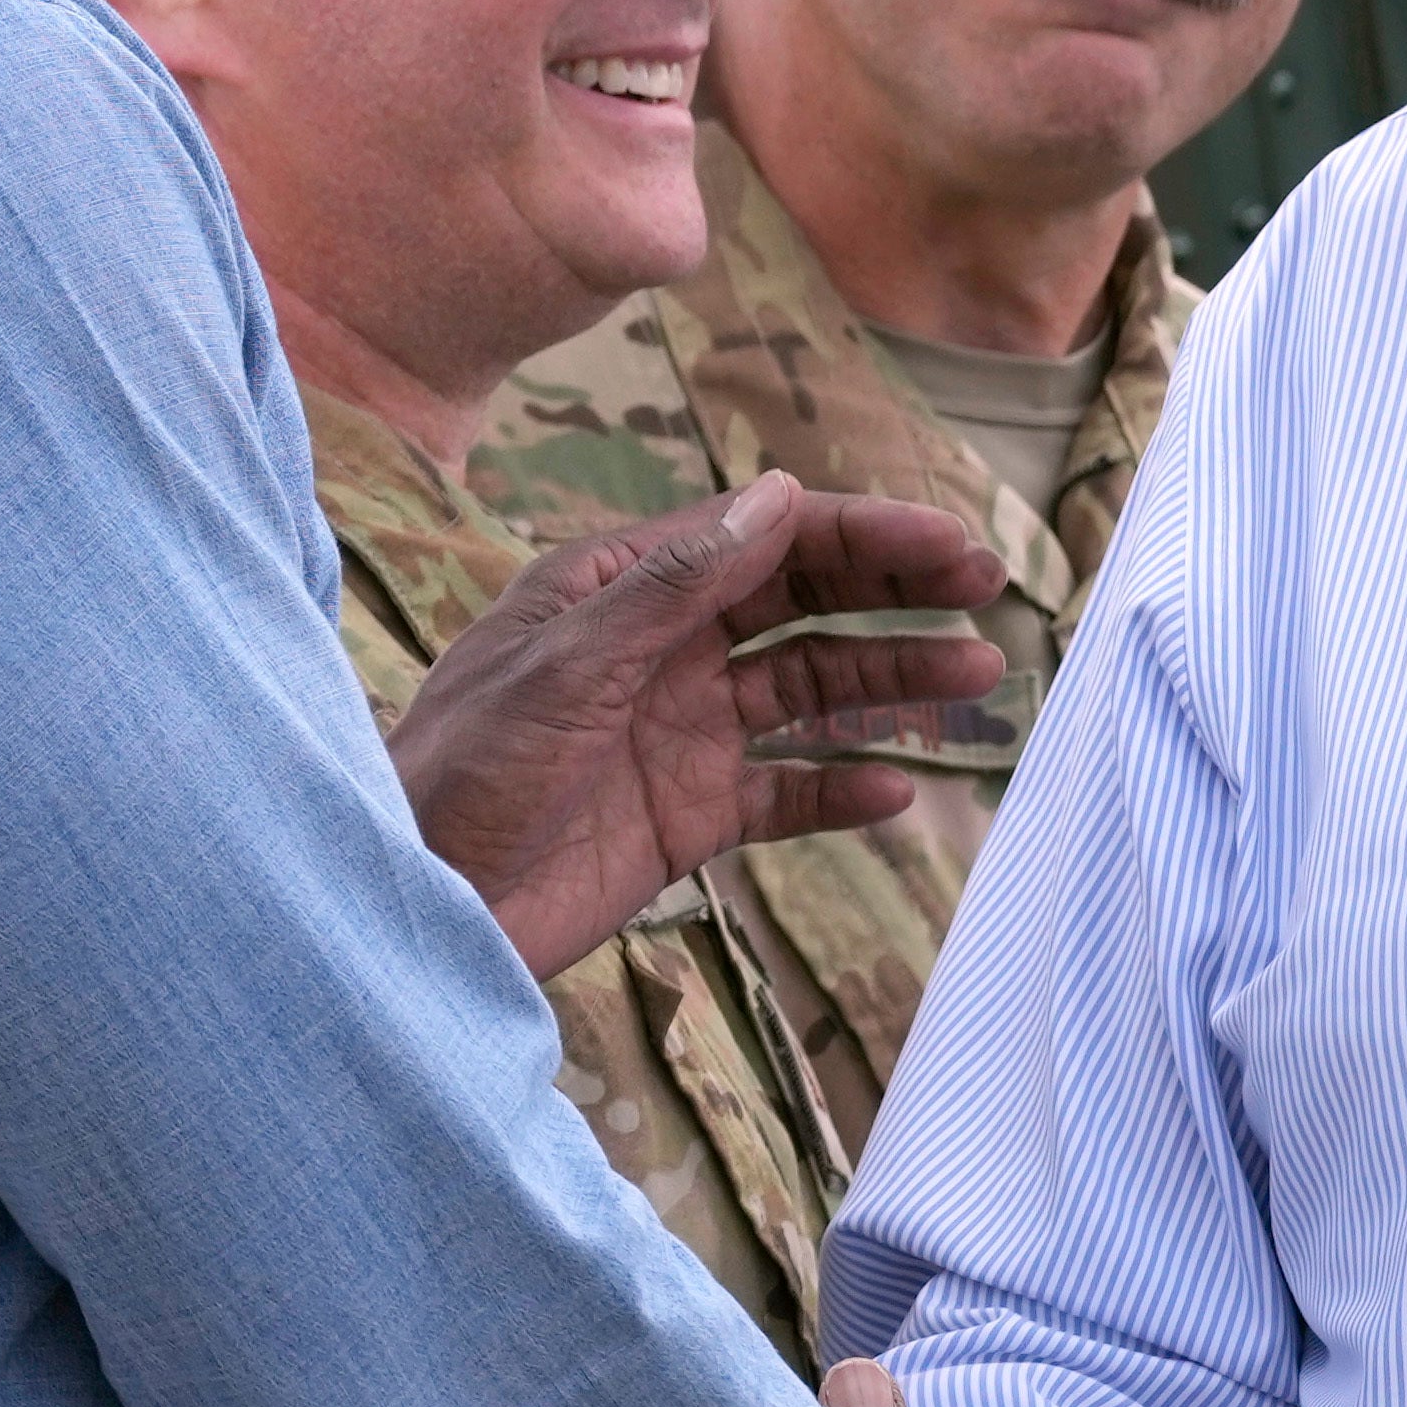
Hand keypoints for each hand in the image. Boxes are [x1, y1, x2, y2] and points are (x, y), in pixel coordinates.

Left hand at [386, 473, 1006, 978]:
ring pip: (808, 692)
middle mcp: (658, 648)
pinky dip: (840, 788)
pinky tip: (895, 790)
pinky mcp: (685, 816)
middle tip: (986, 589)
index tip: (949, 543)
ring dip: (889, 681)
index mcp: (619, 587)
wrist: (419, 910)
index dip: (861, 534)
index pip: (761, 538)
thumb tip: (776, 496)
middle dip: (893, 591)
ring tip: (978, 676)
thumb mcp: (565, 667)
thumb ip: (672, 585)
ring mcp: (677, 732)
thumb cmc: (459, 774)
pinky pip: (783, 791)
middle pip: (800, 602)